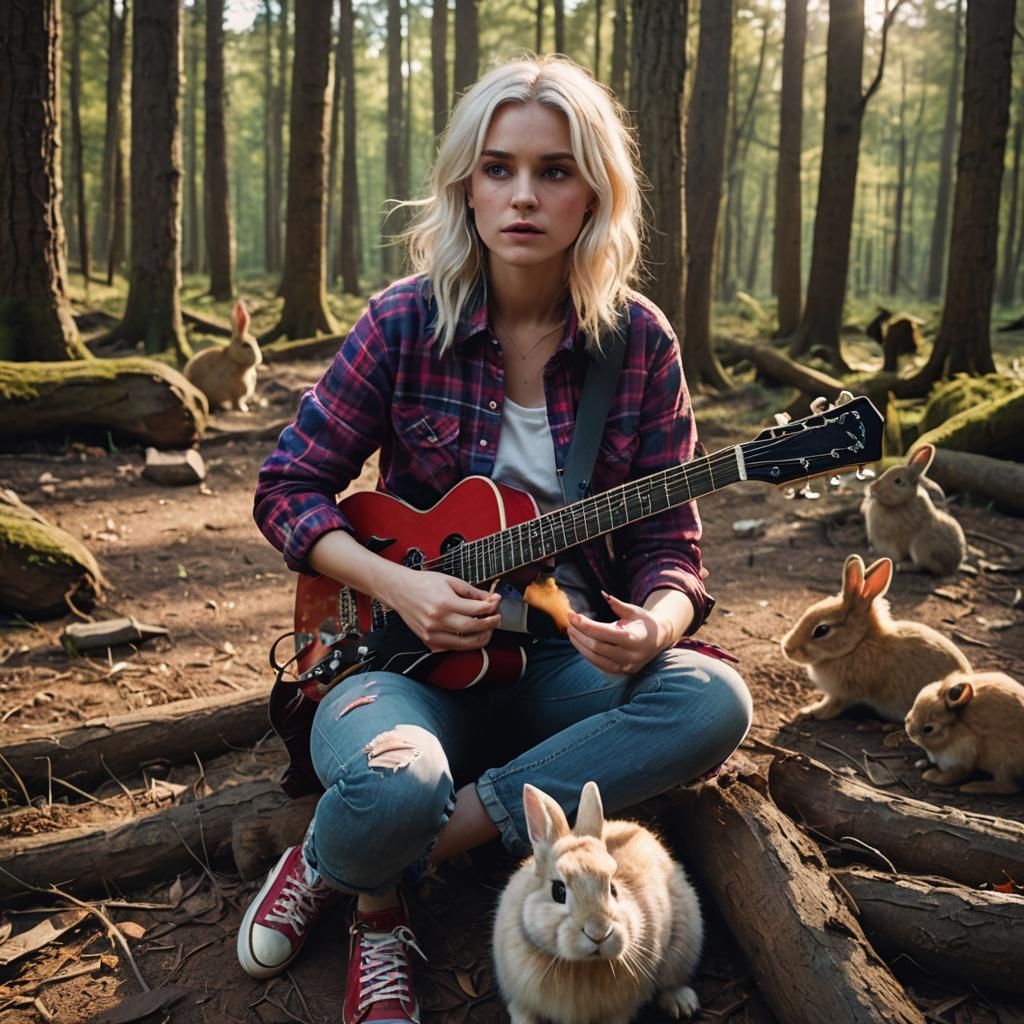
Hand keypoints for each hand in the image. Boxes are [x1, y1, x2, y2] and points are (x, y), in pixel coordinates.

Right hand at [384, 569, 500, 651]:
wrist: (399, 590)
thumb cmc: (422, 583)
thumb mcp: (450, 581)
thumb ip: (472, 592)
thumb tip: (491, 599)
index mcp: (444, 603)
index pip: (477, 610)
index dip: (492, 607)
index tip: (496, 603)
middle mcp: (438, 621)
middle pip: (474, 628)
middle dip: (490, 624)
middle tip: (496, 618)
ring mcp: (432, 634)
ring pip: (465, 644)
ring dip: (482, 637)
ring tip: (487, 628)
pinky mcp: (429, 642)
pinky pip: (453, 648)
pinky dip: (466, 643)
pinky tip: (471, 634)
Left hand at [566, 591, 667, 674]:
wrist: (659, 639)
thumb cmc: (645, 622)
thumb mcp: (635, 611)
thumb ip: (618, 605)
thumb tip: (603, 595)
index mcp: (634, 638)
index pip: (604, 633)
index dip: (585, 624)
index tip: (572, 615)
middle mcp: (630, 655)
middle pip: (597, 646)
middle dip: (580, 633)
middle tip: (569, 622)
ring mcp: (626, 666)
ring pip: (595, 658)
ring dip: (580, 645)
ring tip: (571, 631)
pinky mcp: (622, 671)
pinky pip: (599, 664)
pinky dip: (587, 654)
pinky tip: (580, 642)